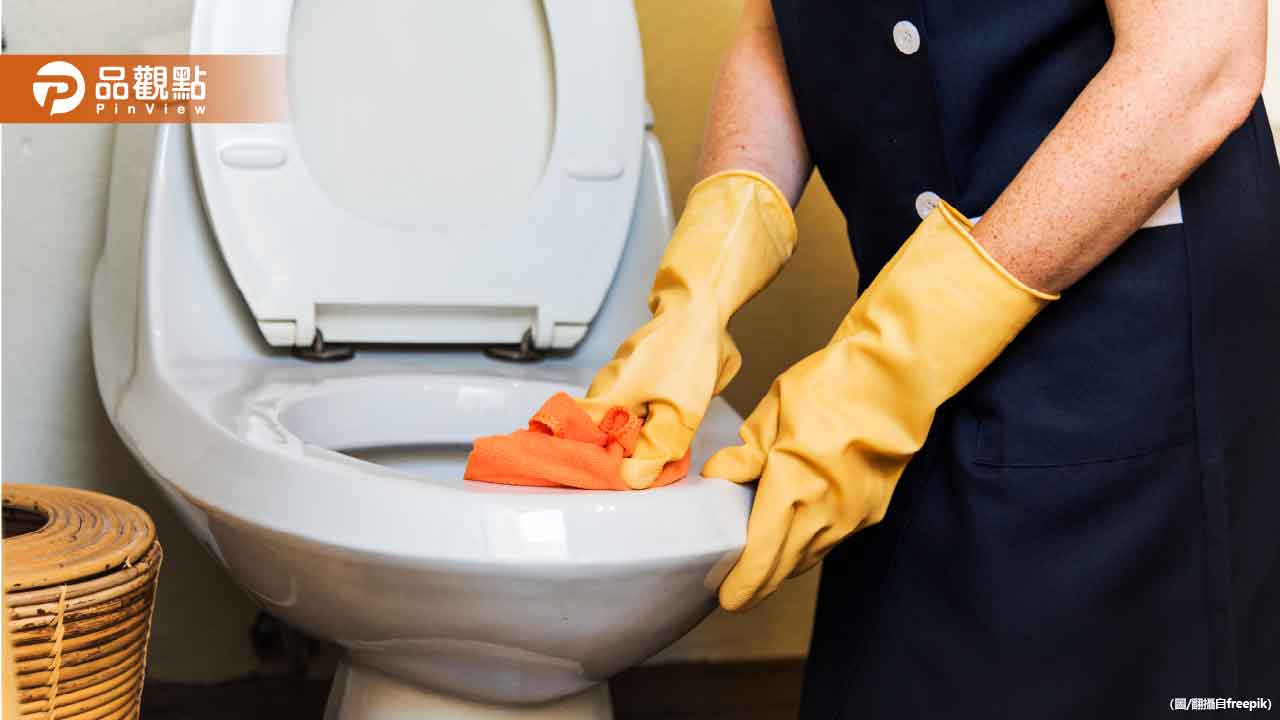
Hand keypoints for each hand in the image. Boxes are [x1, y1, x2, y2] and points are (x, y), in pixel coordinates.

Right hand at [579, 171, 796, 487]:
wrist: (700, 307)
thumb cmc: (689, 353)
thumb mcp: (681, 412)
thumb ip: (656, 449)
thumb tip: (631, 478)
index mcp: (607, 398)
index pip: (568, 438)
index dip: (570, 462)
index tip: (582, 481)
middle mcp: (604, 389)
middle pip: (591, 437)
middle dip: (607, 460)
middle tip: (626, 477)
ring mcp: (617, 381)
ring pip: (612, 425)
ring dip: (626, 444)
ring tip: (644, 460)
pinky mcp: (633, 376)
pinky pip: (627, 411)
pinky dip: (637, 427)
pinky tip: (656, 434)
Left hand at [704, 200, 1053, 609]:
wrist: (894, 380)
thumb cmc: (832, 386)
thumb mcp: (774, 411)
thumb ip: (746, 452)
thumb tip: (719, 475)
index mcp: (791, 488)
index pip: (760, 554)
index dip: (742, 583)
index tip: (727, 597)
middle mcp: (823, 513)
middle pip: (785, 568)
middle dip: (759, 586)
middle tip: (738, 594)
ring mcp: (852, 516)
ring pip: (810, 556)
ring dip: (785, 566)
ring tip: (762, 567)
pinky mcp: (872, 510)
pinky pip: (833, 540)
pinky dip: (811, 546)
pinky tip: (798, 537)